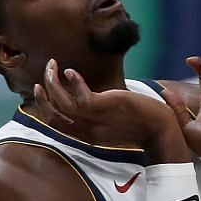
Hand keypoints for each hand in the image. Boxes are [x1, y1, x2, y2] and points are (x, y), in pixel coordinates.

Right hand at [35, 61, 188, 155]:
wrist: (159, 128)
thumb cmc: (139, 123)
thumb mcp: (110, 123)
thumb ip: (96, 115)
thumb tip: (86, 98)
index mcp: (86, 135)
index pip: (55, 123)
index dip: (44, 106)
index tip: (40, 90)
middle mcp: (86, 130)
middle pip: (53, 114)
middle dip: (42, 95)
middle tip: (42, 76)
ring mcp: (94, 119)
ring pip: (62, 103)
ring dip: (53, 83)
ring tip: (52, 65)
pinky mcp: (103, 107)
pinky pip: (80, 95)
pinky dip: (73, 81)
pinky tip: (71, 71)